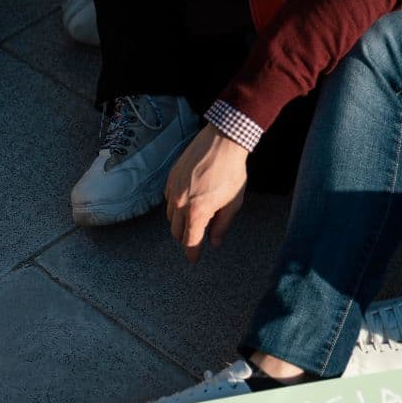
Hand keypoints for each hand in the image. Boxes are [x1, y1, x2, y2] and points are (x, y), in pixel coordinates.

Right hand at [164, 123, 248, 262]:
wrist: (222, 142)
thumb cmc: (231, 172)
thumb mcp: (233, 203)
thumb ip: (222, 225)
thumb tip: (214, 242)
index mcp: (197, 212)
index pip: (189, 242)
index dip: (192, 254)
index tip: (193, 260)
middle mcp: (180, 203)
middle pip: (176, 232)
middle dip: (186, 238)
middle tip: (198, 237)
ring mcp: (173, 190)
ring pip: (170, 217)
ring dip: (180, 222)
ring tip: (195, 216)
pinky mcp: (170, 179)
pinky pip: (168, 200)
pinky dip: (176, 205)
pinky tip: (188, 200)